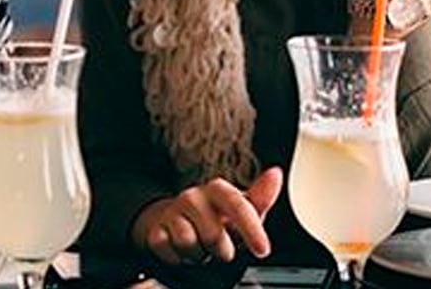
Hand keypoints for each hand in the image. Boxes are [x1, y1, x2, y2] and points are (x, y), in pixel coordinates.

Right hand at [133, 167, 282, 265]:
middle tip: (219, 246)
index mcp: (217, 191)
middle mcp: (193, 197)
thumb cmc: (215, 218)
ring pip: (188, 243)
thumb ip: (260, 197)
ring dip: (197, 254)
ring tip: (200, 247)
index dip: (251, 229)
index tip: (262, 249)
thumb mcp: (242, 211)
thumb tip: (275, 173)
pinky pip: (167, 248)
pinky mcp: (156, 229)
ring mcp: (172, 212)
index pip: (237, 205)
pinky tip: (181, 250)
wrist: (176, 223)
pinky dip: (176, 257)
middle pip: (213, 235)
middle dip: (220, 249)